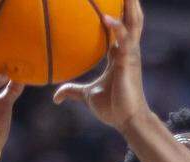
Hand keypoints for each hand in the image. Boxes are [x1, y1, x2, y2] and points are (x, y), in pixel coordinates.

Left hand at [52, 0, 149, 133]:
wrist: (127, 121)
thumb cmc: (112, 108)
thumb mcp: (87, 96)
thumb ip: (72, 91)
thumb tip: (55, 97)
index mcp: (119, 54)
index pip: (120, 25)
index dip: (118, 10)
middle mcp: (128, 50)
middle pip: (131, 18)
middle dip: (129, 1)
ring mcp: (130, 54)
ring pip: (133, 22)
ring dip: (130, 5)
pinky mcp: (129, 62)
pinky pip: (124, 40)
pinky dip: (117, 27)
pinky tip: (107, 17)